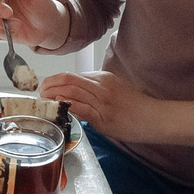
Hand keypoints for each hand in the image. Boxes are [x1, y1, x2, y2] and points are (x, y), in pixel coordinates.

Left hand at [40, 71, 193, 147]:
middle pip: (67, 80)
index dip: (53, 81)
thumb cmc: (136, 108)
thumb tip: (75, 99)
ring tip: (41, 103)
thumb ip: (95, 93)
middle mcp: (100, 85)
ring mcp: (101, 100)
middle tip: (38, 96)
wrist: (155, 118)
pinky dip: (64, 108)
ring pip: (70, 92)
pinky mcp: (103, 115)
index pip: (71, 75)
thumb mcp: (114, 93)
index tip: (44, 89)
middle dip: (48, 87)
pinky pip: (79, 108)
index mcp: (102, 78)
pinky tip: (56, 111)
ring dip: (51, 97)